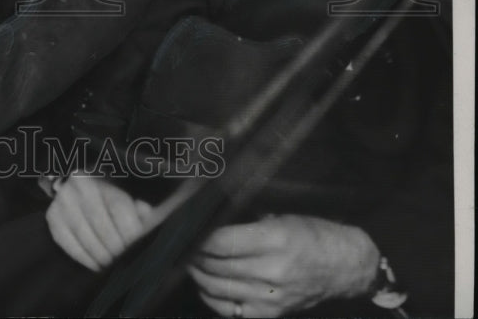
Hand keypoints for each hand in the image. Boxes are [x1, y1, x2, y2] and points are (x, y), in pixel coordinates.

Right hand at [46, 172, 158, 271]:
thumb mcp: (122, 194)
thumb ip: (136, 207)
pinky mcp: (53, 218)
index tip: (134, 243)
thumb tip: (146, 213)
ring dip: (101, 255)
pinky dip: (84, 258)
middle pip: (103, 227)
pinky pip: (69, 245)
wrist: (73, 185)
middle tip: (121, 255)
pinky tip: (94, 263)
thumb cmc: (104, 195)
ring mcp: (64, 202)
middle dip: (116, 247)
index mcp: (102, 179)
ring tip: (109, 261)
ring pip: (86, 238)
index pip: (119, 208)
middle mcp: (80, 187)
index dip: (130, 232)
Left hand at [188, 214, 380, 316]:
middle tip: (180, 242)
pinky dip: (210, 297)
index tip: (185, 228)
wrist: (346, 267)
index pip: (222, 241)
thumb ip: (247, 221)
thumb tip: (210, 219)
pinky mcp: (270, 313)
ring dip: (197, 273)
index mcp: (274, 240)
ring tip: (187, 260)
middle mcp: (271, 271)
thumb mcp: (282, 217)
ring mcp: (270, 297)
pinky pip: (229, 309)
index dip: (198, 236)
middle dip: (193, 253)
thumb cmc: (314, 235)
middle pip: (216, 264)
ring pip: (217, 287)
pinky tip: (203, 283)